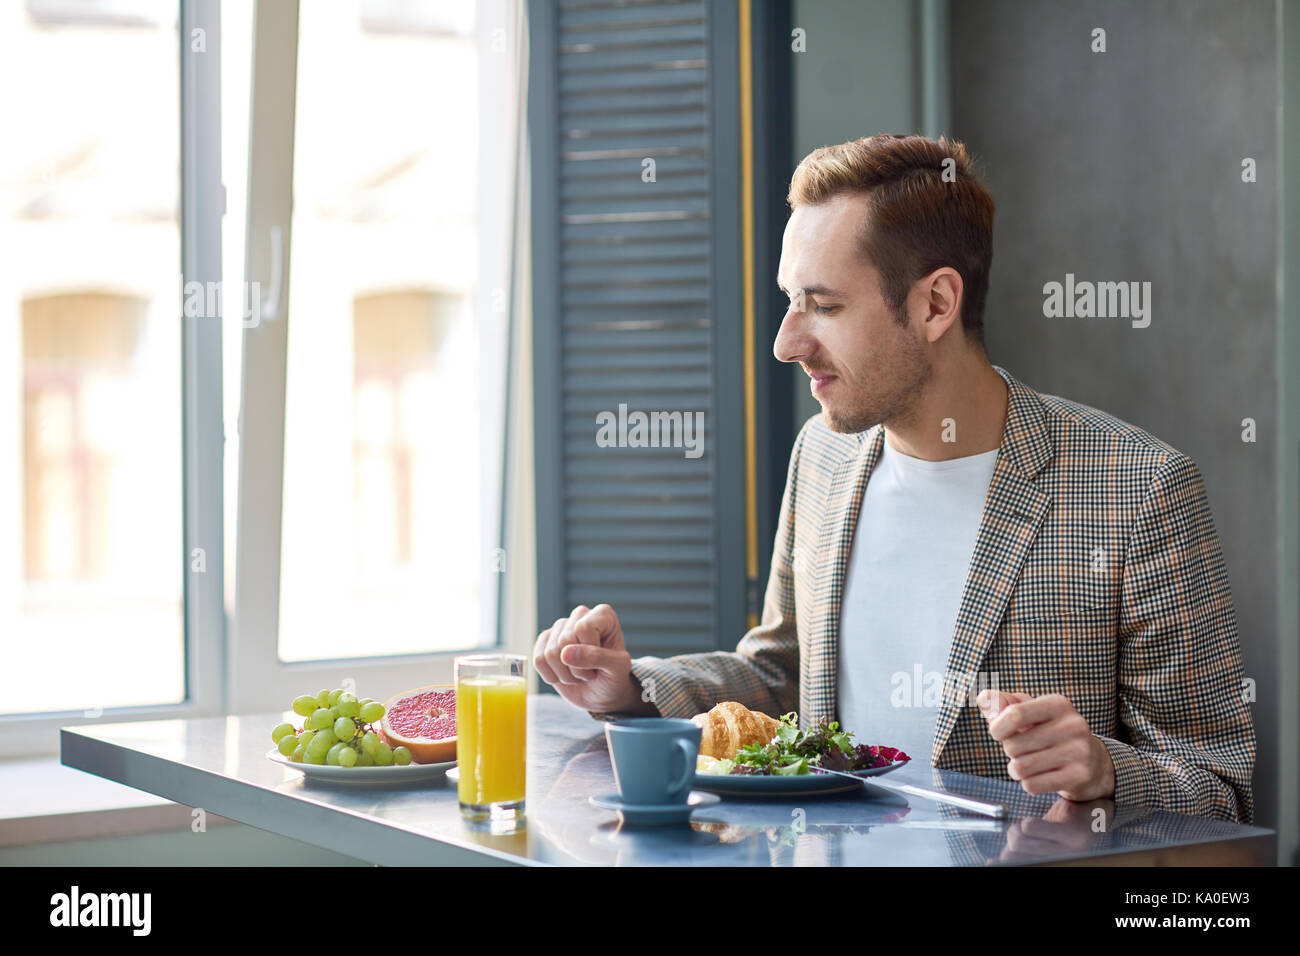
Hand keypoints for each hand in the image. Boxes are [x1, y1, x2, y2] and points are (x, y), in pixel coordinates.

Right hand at [532, 604, 651, 713]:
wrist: (601, 694)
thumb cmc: (614, 677)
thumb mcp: (617, 668)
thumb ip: (597, 657)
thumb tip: (565, 653)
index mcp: (603, 615)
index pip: (583, 628)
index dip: (589, 653)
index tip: (601, 663)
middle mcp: (580, 615)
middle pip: (564, 640)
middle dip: (577, 668)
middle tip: (589, 672)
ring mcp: (560, 627)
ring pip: (550, 652)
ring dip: (565, 675)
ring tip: (579, 675)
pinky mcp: (545, 642)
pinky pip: (538, 661)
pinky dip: (551, 676)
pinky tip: (564, 676)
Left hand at [976, 690, 1115, 801]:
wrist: (1095, 763)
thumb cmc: (1052, 734)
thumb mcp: (1031, 712)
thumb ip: (1002, 704)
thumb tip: (984, 698)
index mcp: (1058, 704)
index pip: (1015, 714)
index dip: (997, 727)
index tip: (997, 732)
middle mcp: (1072, 725)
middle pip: (1013, 745)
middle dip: (1010, 751)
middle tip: (1024, 750)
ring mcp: (1078, 752)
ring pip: (1020, 767)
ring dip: (1017, 769)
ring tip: (1029, 764)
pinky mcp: (1078, 776)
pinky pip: (1032, 785)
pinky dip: (1029, 783)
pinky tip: (1041, 776)